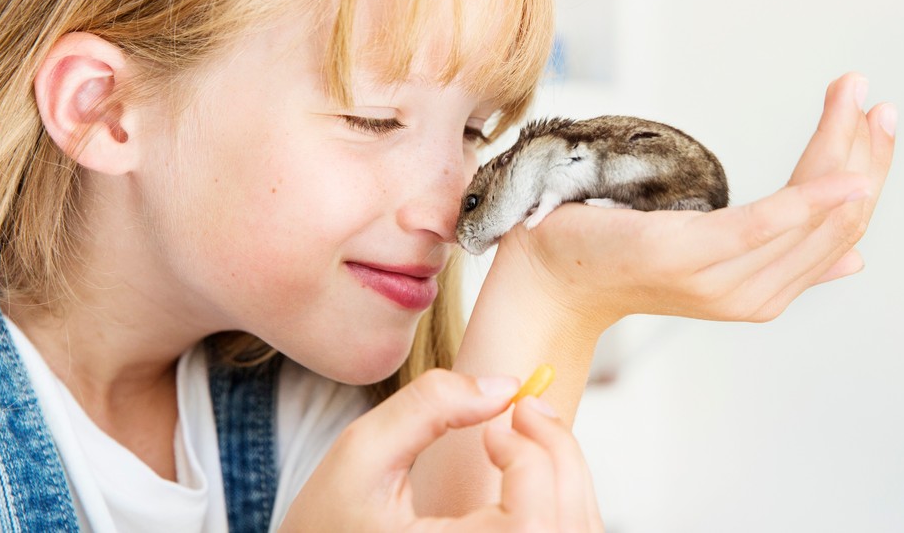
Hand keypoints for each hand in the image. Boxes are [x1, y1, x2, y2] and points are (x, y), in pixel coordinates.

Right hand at [280, 369, 602, 531]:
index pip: (530, 521)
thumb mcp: (360, 454)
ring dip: (566, 474)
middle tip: (528, 409)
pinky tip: (529, 471)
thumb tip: (505, 384)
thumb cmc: (326, 524)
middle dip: (559, 452)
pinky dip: (563, 501)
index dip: (527, 458)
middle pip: (567, 525)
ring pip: (577, 532)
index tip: (492, 430)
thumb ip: (429, 405)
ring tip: (528, 436)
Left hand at [491, 73, 894, 329]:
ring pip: (808, 219)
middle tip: (875, 101)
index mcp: (758, 292)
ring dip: (842, 154)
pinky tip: (846, 172)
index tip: (877, 122)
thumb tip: (853, 258)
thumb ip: (777, 251)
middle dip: (865, 159)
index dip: (868, 177)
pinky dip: (811, 198)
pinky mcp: (688, 255)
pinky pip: (763, 225)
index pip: (837, 236)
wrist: (549, 273)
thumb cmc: (621, 251)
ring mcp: (718, 281)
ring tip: (857, 100)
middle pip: (833, 226)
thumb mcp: (707, 251)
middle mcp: (748, 295)